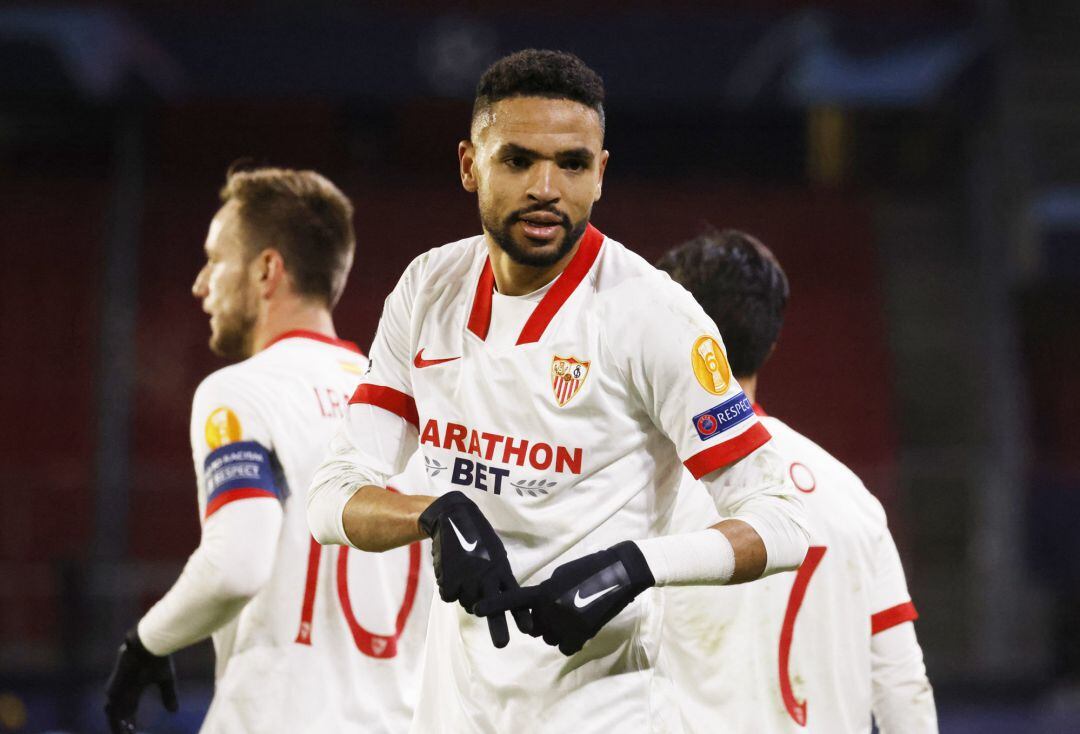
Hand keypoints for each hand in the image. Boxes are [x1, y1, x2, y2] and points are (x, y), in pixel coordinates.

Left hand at [104, 628, 178, 733]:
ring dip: (118, 727)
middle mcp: (121, 690)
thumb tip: (174, 712)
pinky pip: (112, 712)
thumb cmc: (157, 658)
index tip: (134, 730)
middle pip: (116, 714)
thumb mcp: (165, 679)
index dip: (130, 720)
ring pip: (112, 714)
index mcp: (132, 686)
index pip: (127, 708)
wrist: (147, 644)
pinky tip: (125, 730)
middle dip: (121, 726)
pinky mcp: (113, 690)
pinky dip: (116, 723)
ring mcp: (116, 690)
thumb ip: (168, 695)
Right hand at [418, 491, 530, 646]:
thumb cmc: (478, 537)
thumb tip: (499, 602)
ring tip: (465, 577)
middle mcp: (487, 577)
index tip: (528, 629)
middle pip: (493, 608)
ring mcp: (468, 578)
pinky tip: (450, 573)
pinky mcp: (450, 577)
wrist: (454, 518)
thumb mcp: (495, 555)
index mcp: (501, 570)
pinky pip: (449, 596)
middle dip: (498, 627)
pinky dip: (449, 589)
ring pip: (468, 604)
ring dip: (466, 598)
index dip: (520, 614)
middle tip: (502, 645)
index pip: (513, 596)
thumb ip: (498, 577)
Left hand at [475, 541, 654, 655]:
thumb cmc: (590, 568)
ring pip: (550, 638)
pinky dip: (572, 639)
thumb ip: (545, 592)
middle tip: (563, 605)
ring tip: (576, 612)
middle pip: (535, 626)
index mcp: (544, 591)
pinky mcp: (581, 635)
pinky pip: (565, 646)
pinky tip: (583, 624)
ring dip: (558, 630)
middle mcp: (550, 609)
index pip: (514, 600)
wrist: (620, 574)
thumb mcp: (561, 576)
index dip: (495, 606)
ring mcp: (566, 624)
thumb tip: (539, 608)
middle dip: (543, 620)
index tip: (477, 610)